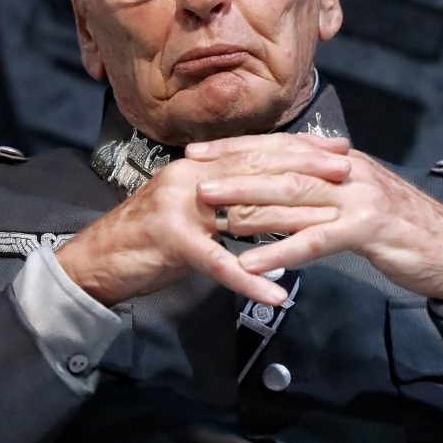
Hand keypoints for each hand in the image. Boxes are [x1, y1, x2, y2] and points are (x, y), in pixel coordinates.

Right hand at [55, 142, 352, 305]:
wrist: (95, 259)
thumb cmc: (147, 239)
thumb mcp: (190, 207)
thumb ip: (226, 197)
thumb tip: (270, 193)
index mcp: (199, 166)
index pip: (258, 150)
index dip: (300, 148)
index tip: (339, 149)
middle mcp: (191, 177)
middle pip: (258, 171)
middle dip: (307, 171)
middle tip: (348, 171)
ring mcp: (179, 207)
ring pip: (245, 212)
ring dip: (291, 222)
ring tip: (329, 229)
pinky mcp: (170, 241)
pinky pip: (217, 262)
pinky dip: (249, 278)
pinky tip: (276, 294)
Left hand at [188, 134, 442, 301]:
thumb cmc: (405, 231)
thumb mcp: (359, 203)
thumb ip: (321, 195)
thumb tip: (273, 195)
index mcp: (342, 161)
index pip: (281, 146)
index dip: (238, 147)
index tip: (200, 151)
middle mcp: (348, 170)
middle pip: (281, 165)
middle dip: (233, 168)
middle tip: (192, 173)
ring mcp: (360, 197)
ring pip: (294, 196)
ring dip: (247, 202)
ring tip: (210, 210)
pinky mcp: (370, 228)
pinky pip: (317, 239)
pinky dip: (281, 250)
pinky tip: (252, 263)